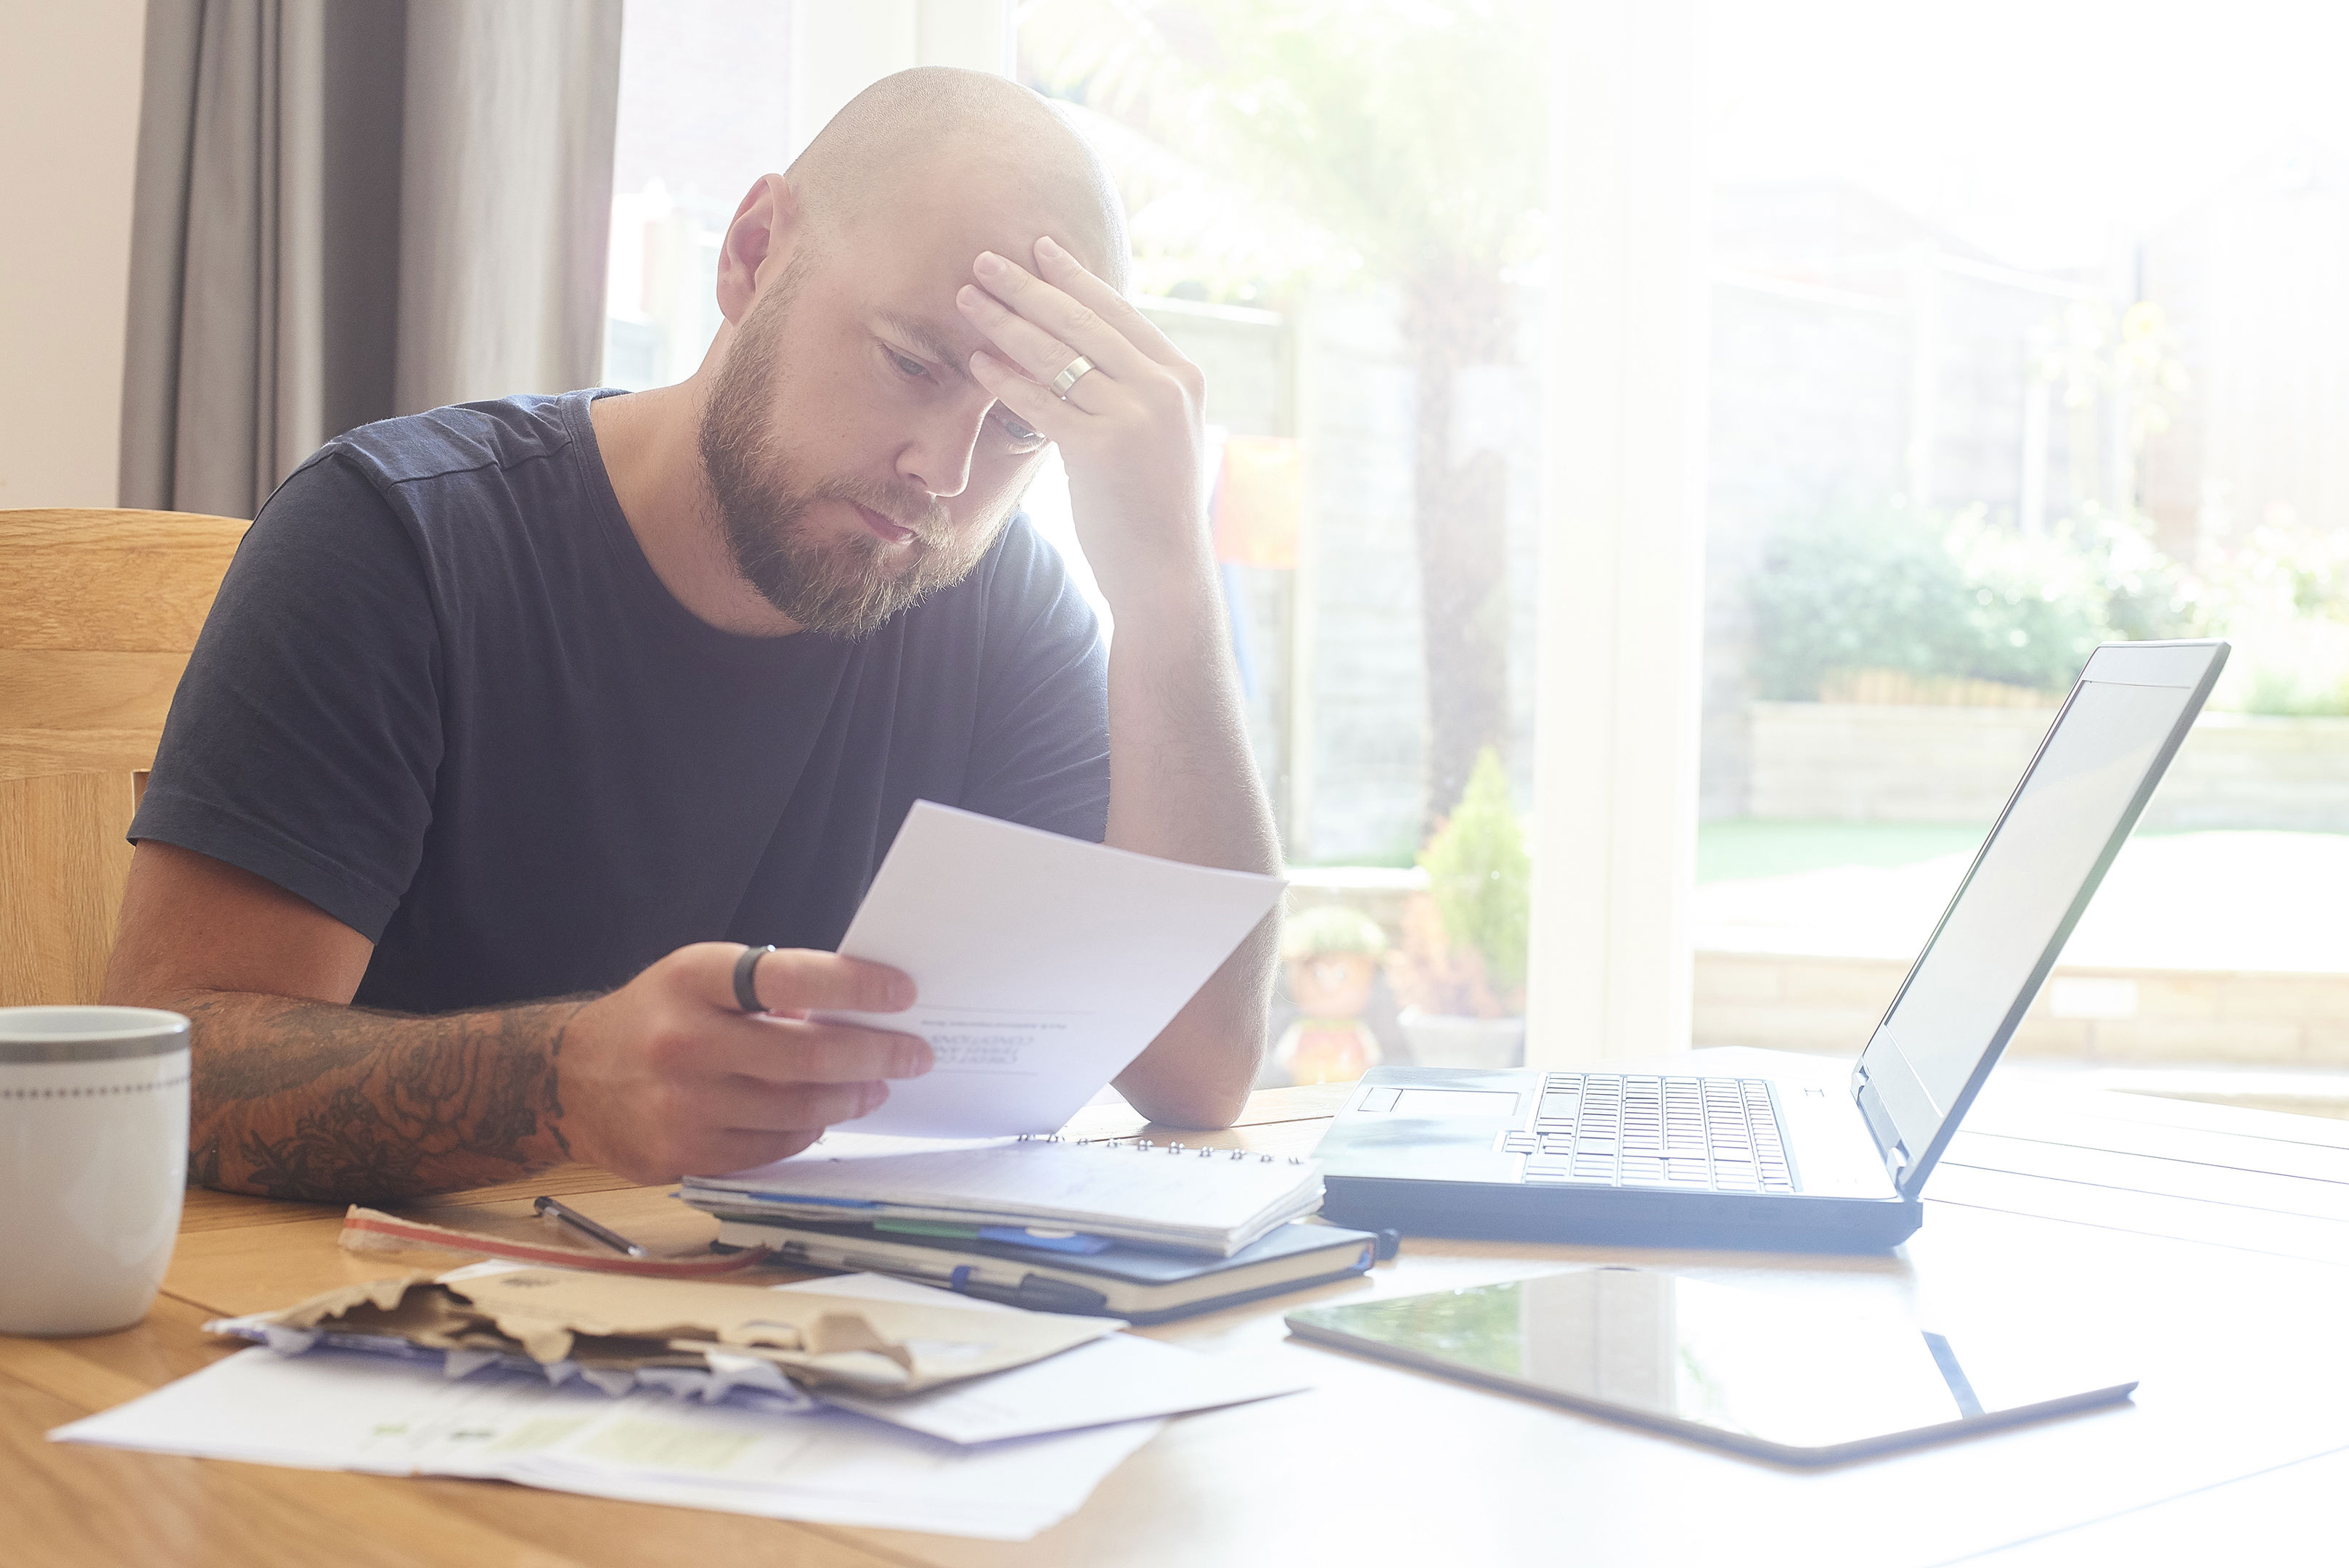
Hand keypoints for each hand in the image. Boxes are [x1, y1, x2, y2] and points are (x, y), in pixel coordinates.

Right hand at [555, 941, 928, 1182]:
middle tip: (915, 1053)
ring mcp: (680, 1106)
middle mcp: (684, 1042)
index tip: (903, 991)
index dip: (855, 984)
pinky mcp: (680, 1155)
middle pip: (806, 1055)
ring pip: (796, 1111)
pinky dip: (807, 1132)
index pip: (789, 977)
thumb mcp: (699, 978)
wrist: (569, 1079)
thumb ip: (767, 988)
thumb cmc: (655, 1017)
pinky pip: (770, 1149)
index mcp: (692, 981)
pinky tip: (826, 1117)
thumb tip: (854, 1010)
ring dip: (850, 1099)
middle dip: (876, 1054)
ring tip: (878, 1086)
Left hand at [958, 237, 1211, 606]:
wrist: (1166, 572)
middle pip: (1082, 321)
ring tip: (969, 298)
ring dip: (1005, 321)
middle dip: (1027, 286)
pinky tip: (979, 361)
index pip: (1118, 311)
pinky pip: (1042, 402)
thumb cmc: (1149, 506)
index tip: (1038, 248)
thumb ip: (1129, 387)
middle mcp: (1164, 388)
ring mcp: (1136, 416)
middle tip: (985, 260)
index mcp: (1181, 376)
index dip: (1073, 276)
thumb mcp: (1154, 433)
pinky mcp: (1104, 449)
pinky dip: (1006, 379)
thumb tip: (1076, 346)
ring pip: (1057, 355)